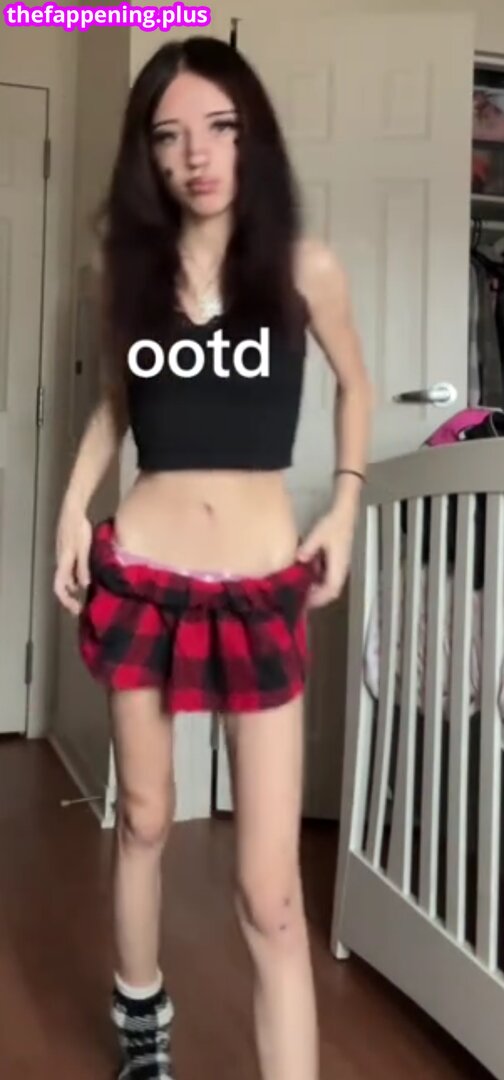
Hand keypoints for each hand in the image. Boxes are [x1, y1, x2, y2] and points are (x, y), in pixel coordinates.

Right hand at [53, 498, 91, 615]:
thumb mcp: (83, 550)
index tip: (76, 609)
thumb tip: (83, 585)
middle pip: (62, 585)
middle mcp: (60, 562)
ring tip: (86, 594)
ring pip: (65, 576)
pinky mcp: (66, 550)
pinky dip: (75, 577)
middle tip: (81, 606)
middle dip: (70, 597)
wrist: (73, 511)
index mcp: (63, 563)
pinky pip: (68, 569)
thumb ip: (83, 568)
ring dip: (73, 587)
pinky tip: (85, 576)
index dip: (66, 601)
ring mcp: (62, 556)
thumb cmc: (78, 530)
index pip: (60, 588)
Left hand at [297, 504, 355, 607]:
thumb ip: (309, 548)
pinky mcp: (337, 557)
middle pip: (331, 590)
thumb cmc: (333, 522)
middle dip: (317, 596)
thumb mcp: (318, 534)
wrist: (344, 511)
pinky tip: (306, 572)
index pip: (331, 590)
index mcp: (339, 565)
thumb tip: (299, 559)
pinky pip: (328, 573)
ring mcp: (341, 563)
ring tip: (301, 587)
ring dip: (317, 587)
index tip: (305, 602)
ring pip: (330, 582)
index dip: (319, 598)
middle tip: (300, 597)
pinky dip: (318, 577)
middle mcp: (342, 567)